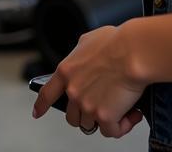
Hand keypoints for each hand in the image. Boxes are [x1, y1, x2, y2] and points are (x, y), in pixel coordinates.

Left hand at [33, 24, 145, 138]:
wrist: (134, 51)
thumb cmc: (117, 42)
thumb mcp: (89, 40)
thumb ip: (81, 54)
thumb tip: (84, 58)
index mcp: (66, 71)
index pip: (47, 94)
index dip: (41, 105)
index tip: (37, 112)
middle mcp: (73, 90)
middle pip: (72, 116)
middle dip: (86, 113)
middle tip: (102, 105)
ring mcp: (87, 105)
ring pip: (90, 124)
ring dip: (105, 118)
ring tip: (120, 106)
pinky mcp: (104, 117)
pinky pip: (111, 131)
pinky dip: (122, 126)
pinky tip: (131, 115)